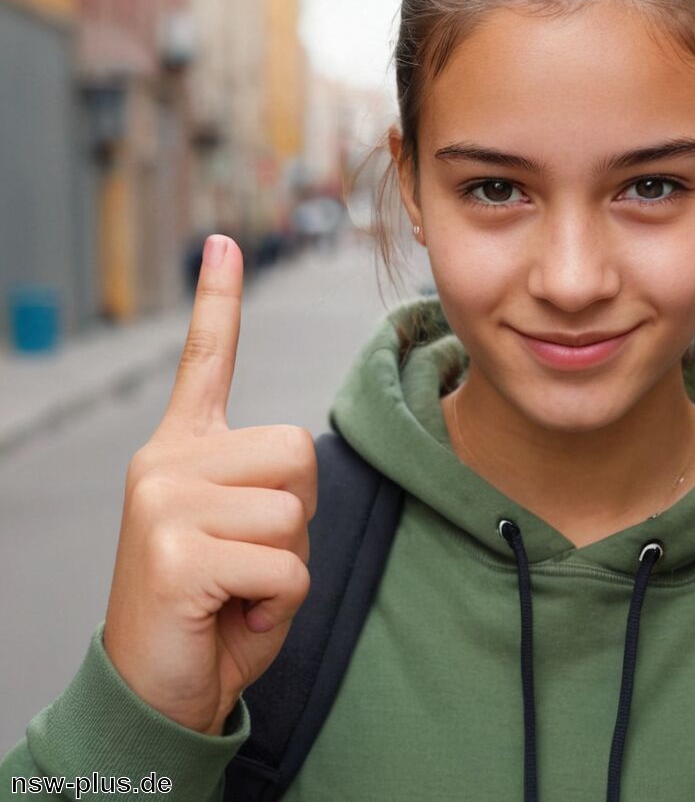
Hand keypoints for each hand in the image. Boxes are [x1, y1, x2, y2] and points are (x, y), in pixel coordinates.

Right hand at [103, 235, 316, 734]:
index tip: (223, 243)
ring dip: (286, 563)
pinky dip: (277, 603)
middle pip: (298, 450)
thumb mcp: (244, 533)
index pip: (207, 362)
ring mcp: (163, 502)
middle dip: (297, 514)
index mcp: (182, 450)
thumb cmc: (215, 605)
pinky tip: (231, 614)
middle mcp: (164, 462)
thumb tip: (293, 471)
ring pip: (294, 511)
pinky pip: (284, 565)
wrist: (159, 688)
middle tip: (248, 557)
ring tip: (237, 586)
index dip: (218, 302)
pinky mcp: (172, 551)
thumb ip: (266, 488)